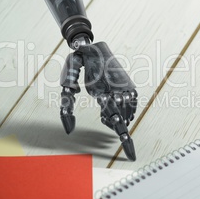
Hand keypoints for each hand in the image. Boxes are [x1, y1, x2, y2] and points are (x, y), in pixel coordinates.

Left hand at [60, 42, 137, 160]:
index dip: (123, 137)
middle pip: (120, 118)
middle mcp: (116, 90)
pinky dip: (128, 109)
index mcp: (100, 91)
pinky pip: (133, 102)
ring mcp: (124, 86)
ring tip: (109, 109)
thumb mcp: (66, 82)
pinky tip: (120, 106)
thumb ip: (66, 105)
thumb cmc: (78, 65)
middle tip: (105, 116)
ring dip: (120, 116)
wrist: (92, 45)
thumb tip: (69, 130)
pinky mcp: (128, 83)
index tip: (131, 153)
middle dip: (113, 122)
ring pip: (128, 111)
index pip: (114, 119)